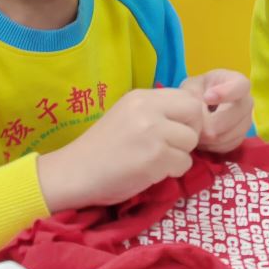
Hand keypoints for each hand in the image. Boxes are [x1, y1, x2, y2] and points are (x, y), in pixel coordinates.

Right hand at [37, 87, 204, 211]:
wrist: (74, 172)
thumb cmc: (101, 149)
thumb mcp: (128, 117)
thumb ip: (155, 113)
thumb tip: (189, 118)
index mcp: (140, 96)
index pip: (186, 97)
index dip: (187, 117)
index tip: (176, 131)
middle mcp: (148, 109)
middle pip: (195, 114)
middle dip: (191, 132)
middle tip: (174, 147)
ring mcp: (152, 132)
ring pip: (191, 142)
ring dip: (180, 155)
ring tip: (157, 161)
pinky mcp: (155, 157)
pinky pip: (184, 164)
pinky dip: (173, 172)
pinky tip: (151, 172)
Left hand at [181, 69, 253, 153]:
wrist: (198, 106)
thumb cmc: (196, 91)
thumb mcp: (192, 86)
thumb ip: (194, 97)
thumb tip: (202, 118)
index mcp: (236, 81)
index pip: (240, 86)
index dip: (225, 93)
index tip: (206, 98)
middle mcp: (247, 101)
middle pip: (237, 113)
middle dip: (213, 123)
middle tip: (196, 126)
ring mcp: (246, 121)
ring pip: (232, 133)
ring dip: (210, 136)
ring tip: (195, 131)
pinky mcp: (240, 138)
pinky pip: (228, 145)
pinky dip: (212, 145)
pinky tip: (201, 139)